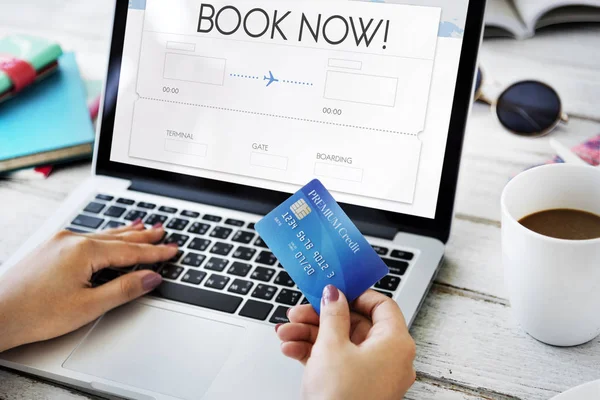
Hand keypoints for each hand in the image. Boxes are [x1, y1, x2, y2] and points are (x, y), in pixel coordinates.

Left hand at [0, 221, 177, 351]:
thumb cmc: (34, 313)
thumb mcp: (88, 306)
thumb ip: (124, 289)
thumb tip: (151, 278)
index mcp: (84, 251)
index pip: (130, 251)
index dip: (155, 253)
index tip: (173, 250)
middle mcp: (72, 240)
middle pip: (118, 237)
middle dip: (144, 237)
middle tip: (164, 232)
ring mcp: (60, 241)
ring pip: (103, 235)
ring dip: (126, 233)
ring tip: (144, 227)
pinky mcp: (51, 247)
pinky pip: (88, 237)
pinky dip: (106, 236)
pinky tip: (109, 235)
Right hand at [276, 287, 415, 399]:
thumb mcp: (331, 347)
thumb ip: (332, 314)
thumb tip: (334, 294)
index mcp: (395, 342)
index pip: (382, 305)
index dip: (355, 294)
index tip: (333, 290)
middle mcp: (389, 358)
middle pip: (355, 324)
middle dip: (320, 317)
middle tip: (298, 312)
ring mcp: (373, 374)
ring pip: (341, 343)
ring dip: (310, 335)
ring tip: (285, 333)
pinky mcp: (357, 387)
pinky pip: (338, 362)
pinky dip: (315, 354)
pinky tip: (290, 349)